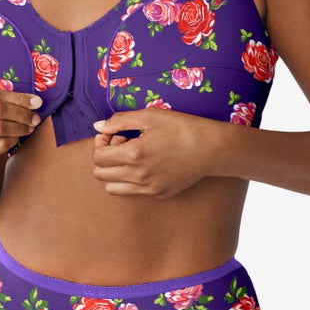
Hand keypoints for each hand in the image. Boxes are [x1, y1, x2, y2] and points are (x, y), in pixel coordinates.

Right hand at [0, 88, 41, 179]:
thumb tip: (32, 100)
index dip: (18, 98)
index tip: (36, 102)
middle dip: (22, 113)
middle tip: (35, 117)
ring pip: (1, 128)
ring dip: (20, 127)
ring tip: (29, 127)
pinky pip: (1, 144)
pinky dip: (13, 140)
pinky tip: (16, 138)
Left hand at [92, 108, 211, 197]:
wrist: (212, 148)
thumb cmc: (182, 128)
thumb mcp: (150, 116)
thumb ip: (120, 120)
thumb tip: (98, 126)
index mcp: (134, 154)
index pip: (98, 157)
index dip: (101, 143)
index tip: (115, 134)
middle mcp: (138, 176)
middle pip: (100, 174)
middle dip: (104, 157)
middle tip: (122, 144)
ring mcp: (149, 188)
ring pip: (111, 188)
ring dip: (114, 172)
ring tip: (130, 157)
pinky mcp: (159, 194)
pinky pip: (133, 192)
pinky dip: (131, 180)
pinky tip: (147, 164)